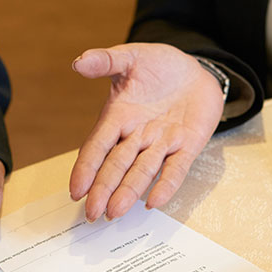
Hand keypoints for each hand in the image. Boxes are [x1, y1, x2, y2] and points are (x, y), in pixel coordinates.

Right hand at [70, 43, 224, 220]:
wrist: (196, 70)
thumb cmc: (160, 66)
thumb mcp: (131, 57)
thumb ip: (106, 61)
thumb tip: (79, 62)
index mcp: (119, 117)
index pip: (98, 146)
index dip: (86, 168)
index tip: (76, 190)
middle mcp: (137, 136)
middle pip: (116, 166)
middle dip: (103, 189)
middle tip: (92, 213)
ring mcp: (162, 143)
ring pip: (142, 171)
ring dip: (128, 191)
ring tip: (115, 212)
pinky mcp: (187, 146)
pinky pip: (175, 169)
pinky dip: (166, 185)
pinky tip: (155, 202)